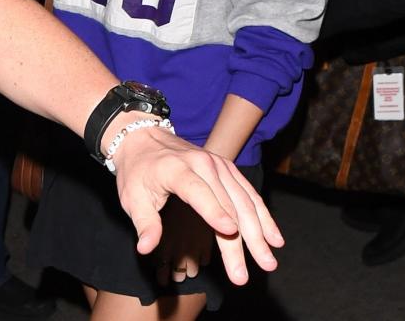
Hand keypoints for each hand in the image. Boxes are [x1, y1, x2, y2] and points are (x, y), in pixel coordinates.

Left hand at [109, 126, 283, 285]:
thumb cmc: (138, 171)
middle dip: (244, 237)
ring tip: (271, 256)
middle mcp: (204, 164)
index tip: (229, 232)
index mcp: (178, 170)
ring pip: (245, 199)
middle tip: (255, 267)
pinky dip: (262, 214)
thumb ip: (144, 223)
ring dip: (260, 229)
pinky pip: (248, 192)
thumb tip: (146, 248)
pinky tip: (273, 235)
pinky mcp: (227, 168)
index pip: (199, 192)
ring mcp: (220, 164)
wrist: (144, 137)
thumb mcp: (132, 198)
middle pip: (229, 202)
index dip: (214, 211)